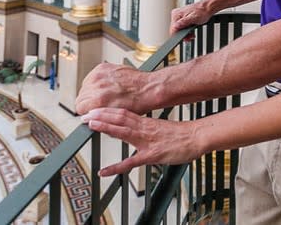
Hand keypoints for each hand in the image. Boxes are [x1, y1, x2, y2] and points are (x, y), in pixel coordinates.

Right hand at [75, 63, 148, 114]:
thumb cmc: (135, 103)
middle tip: (98, 104)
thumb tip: (88, 116)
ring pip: (85, 86)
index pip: (79, 107)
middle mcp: (97, 85)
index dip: (87, 111)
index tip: (91, 111)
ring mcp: (100, 75)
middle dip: (88, 102)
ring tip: (104, 94)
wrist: (147, 88)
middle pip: (81, 97)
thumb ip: (98, 115)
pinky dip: (96, 81)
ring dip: (91, 91)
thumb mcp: (114, 115)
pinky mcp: (103, 67)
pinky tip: (106, 85)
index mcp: (99, 100)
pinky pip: (91, 76)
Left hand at [81, 108, 201, 175]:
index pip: (123, 112)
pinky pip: (131, 162)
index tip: (94, 108)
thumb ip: (146, 126)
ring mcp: (147, 142)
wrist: (196, 137)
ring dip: (106, 128)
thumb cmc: (181, 134)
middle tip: (85, 115)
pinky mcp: (151, 156)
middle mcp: (144, 128)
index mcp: (146, 122)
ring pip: (123, 132)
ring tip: (91, 126)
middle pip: (119, 118)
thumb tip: (135, 124)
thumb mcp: (161, 125)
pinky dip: (116, 167)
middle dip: (101, 116)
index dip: (107, 110)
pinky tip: (104, 171)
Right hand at [169, 0, 214, 33]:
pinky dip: (186, 31)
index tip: (184, 39)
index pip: (173, 29)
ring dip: (185, 34)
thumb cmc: (202, 11)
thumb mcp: (193, 18)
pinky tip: (191, 32)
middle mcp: (176, 15)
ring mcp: (179, 16)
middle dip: (183, 35)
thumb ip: (183, 23)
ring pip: (178, 30)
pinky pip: (181, 27)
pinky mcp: (182, 18)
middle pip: (175, 30)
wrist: (207, 8)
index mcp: (176, 14)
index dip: (178, 36)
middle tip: (190, 37)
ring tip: (191, 35)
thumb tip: (175, 27)